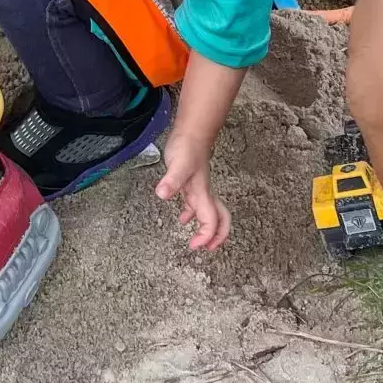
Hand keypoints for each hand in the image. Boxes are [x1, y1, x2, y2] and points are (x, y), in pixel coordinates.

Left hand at [155, 134, 230, 250]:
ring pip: (210, 213)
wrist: (190, 133)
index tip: (194, 246)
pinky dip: (193, 215)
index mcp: (202, 194)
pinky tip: (183, 217)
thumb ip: (171, 181)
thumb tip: (162, 195)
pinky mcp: (191, 184)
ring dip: (207, 228)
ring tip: (198, 240)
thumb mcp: (177, 165)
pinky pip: (197, 205)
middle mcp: (203, 194)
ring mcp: (199, 189)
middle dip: (217, 236)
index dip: (206, 236)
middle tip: (207, 249)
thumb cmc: (187, 148)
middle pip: (220, 219)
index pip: (211, 221)